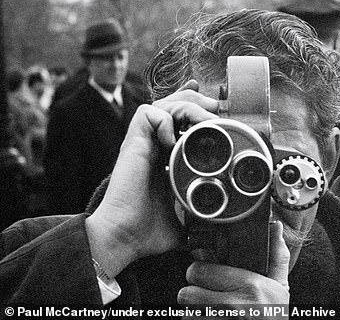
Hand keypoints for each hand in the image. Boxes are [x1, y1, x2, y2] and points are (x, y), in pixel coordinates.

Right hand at [86, 80, 219, 277]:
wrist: (123, 239)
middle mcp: (152, 147)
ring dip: (187, 106)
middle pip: (171, 105)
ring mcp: (142, 145)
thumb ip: (197, 218)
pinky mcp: (132, 144)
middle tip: (214, 107)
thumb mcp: (182, 220)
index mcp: (163, 159)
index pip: (177, 123)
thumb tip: (216, 230)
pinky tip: (175, 140)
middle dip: (195, 101)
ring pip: (161, 104)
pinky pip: (146, 114)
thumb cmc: (145, 233)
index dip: (194, 109)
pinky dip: (164, 120)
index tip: (214, 107)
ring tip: (204, 120)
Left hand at [178, 221, 289, 319]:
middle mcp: (232, 306)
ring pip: (186, 313)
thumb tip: (275, 226)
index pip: (199, 270)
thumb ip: (276, 256)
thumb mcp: (281, 288)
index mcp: (249, 286)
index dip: (202, 272)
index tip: (211, 276)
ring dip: (195, 312)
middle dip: (195, 294)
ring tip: (213, 312)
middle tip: (209, 295)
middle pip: (186, 293)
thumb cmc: (274, 318)